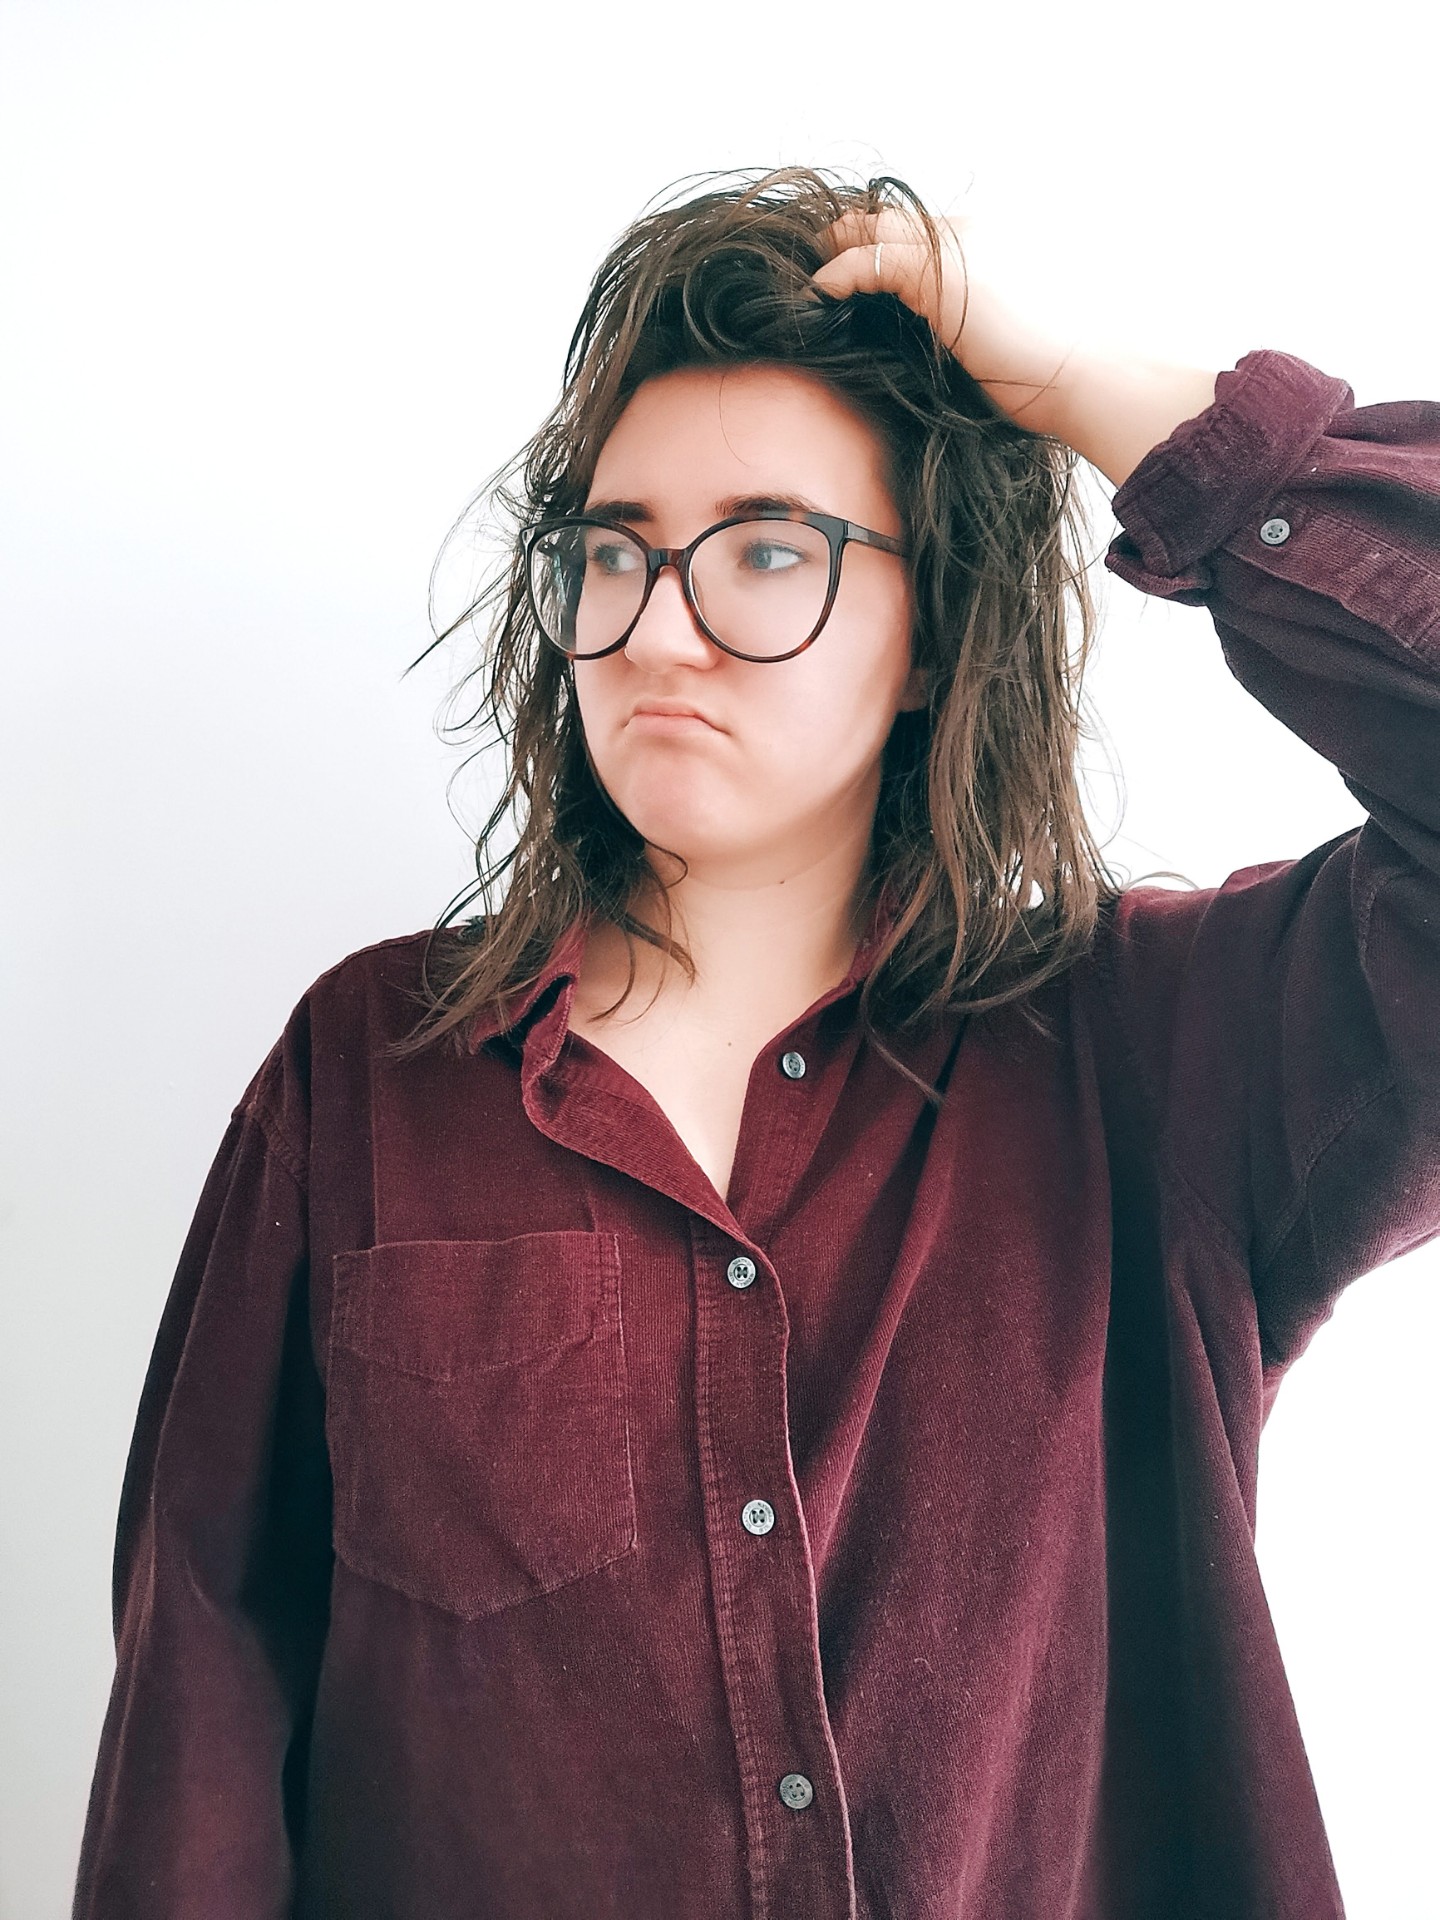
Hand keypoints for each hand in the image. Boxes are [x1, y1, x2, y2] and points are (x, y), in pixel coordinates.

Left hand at [810, 196, 1220, 487]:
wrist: (1088, 375)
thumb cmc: (1057, 374)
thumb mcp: (1008, 343)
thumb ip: (974, 329)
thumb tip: (955, 353)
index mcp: (992, 246)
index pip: (923, 230)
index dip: (885, 240)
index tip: (856, 261)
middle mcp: (973, 236)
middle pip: (895, 219)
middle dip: (853, 232)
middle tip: (818, 252)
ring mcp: (956, 251)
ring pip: (878, 230)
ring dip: (839, 245)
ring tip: (810, 265)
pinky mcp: (939, 275)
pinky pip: (870, 262)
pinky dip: (838, 273)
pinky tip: (819, 290)